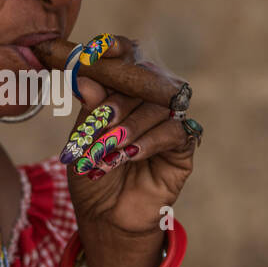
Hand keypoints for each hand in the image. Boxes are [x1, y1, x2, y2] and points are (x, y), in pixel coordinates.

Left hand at [59, 37, 199, 241]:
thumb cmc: (93, 174)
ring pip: (157, 109)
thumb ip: (89, 111)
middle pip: (144, 83)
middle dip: (118, 103)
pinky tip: (131, 155)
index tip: (97, 49)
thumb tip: (85, 79)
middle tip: (99, 125)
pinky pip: (174, 132)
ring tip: (108, 150)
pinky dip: (150, 142)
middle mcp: (148, 102)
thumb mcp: (83, 141)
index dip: (115, 49)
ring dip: (130, 128)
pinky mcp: (184, 147)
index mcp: (123, 92)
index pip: (126, 59)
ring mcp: (168, 122)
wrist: (105, 217)